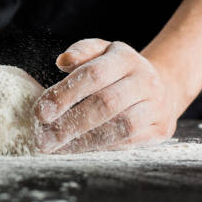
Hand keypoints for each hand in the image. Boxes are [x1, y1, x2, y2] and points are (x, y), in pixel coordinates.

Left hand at [35, 39, 179, 152]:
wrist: (161, 87)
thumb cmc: (118, 70)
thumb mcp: (101, 52)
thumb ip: (81, 52)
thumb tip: (62, 61)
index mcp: (125, 58)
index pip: (93, 74)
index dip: (65, 94)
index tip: (40, 112)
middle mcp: (145, 81)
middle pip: (106, 103)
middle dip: (70, 124)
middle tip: (43, 138)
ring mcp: (156, 106)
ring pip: (120, 127)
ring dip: (84, 141)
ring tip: (57, 147)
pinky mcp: (160, 130)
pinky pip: (128, 142)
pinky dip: (100, 148)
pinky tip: (77, 149)